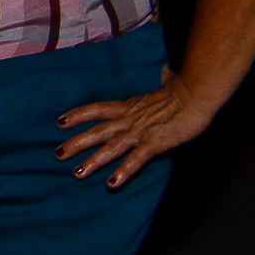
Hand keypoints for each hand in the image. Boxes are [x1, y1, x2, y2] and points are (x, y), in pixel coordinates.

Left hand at [56, 68, 213, 186]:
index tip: (60, 121)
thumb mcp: (167, 83)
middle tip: (58, 154)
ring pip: (110, 147)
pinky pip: (135, 160)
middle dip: (76, 143)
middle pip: (97, 131)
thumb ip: (163, 79)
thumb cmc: (185, 88)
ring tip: (77, 173)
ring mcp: (140, 132)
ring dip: (93, 161)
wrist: (195, 94)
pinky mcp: (154, 143)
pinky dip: (123, 172)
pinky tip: (112, 184)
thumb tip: (166, 70)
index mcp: (130, 106)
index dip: (78, 115)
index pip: (97, 109)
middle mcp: (129, 119)